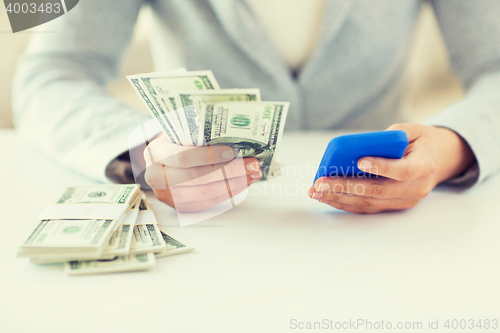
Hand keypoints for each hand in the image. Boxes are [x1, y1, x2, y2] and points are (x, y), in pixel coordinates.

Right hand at [144, 134, 261, 211]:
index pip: (183, 157)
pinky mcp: (179, 206)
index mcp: (157, 153)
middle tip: (253, 164)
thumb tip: (236, 134)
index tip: (233, 151)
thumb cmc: (175, 141)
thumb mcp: (180, 131)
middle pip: (198, 178)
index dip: (209, 156)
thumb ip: (199, 133)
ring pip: (205, 193)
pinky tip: (242, 183)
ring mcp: (167, 195)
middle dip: (230, 171)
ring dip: (234, 184)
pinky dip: (228, 193)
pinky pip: (208, 202)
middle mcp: (157, 177)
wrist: (160, 159)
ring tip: (252, 174)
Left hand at [308, 123, 474, 213]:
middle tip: (320, 183)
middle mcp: (415, 189)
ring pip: (368, 203)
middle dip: (345, 187)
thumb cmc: (422, 142)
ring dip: (339, 198)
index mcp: (424, 167)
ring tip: (316, 191)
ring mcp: (404, 201)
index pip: (402, 171)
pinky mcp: (394, 206)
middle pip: (377, 191)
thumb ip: (392, 136)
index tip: (359, 161)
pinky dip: (345, 202)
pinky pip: (367, 207)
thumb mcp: (413, 131)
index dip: (381, 167)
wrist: (440, 160)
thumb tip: (361, 145)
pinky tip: (326, 196)